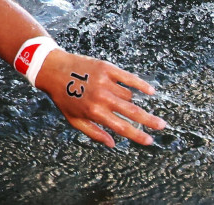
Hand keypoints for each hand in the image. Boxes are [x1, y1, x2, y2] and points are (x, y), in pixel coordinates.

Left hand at [35, 50, 166, 146]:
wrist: (51, 69)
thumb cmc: (62, 96)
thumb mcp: (73, 119)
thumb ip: (94, 133)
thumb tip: (113, 145)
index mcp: (94, 112)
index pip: (122, 127)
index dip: (138, 136)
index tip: (150, 141)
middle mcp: (101, 98)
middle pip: (133, 112)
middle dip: (150, 121)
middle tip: (162, 126)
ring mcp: (105, 82)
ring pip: (128, 95)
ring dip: (128, 100)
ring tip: (113, 97)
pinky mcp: (106, 68)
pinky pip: (129, 78)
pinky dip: (141, 84)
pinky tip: (150, 91)